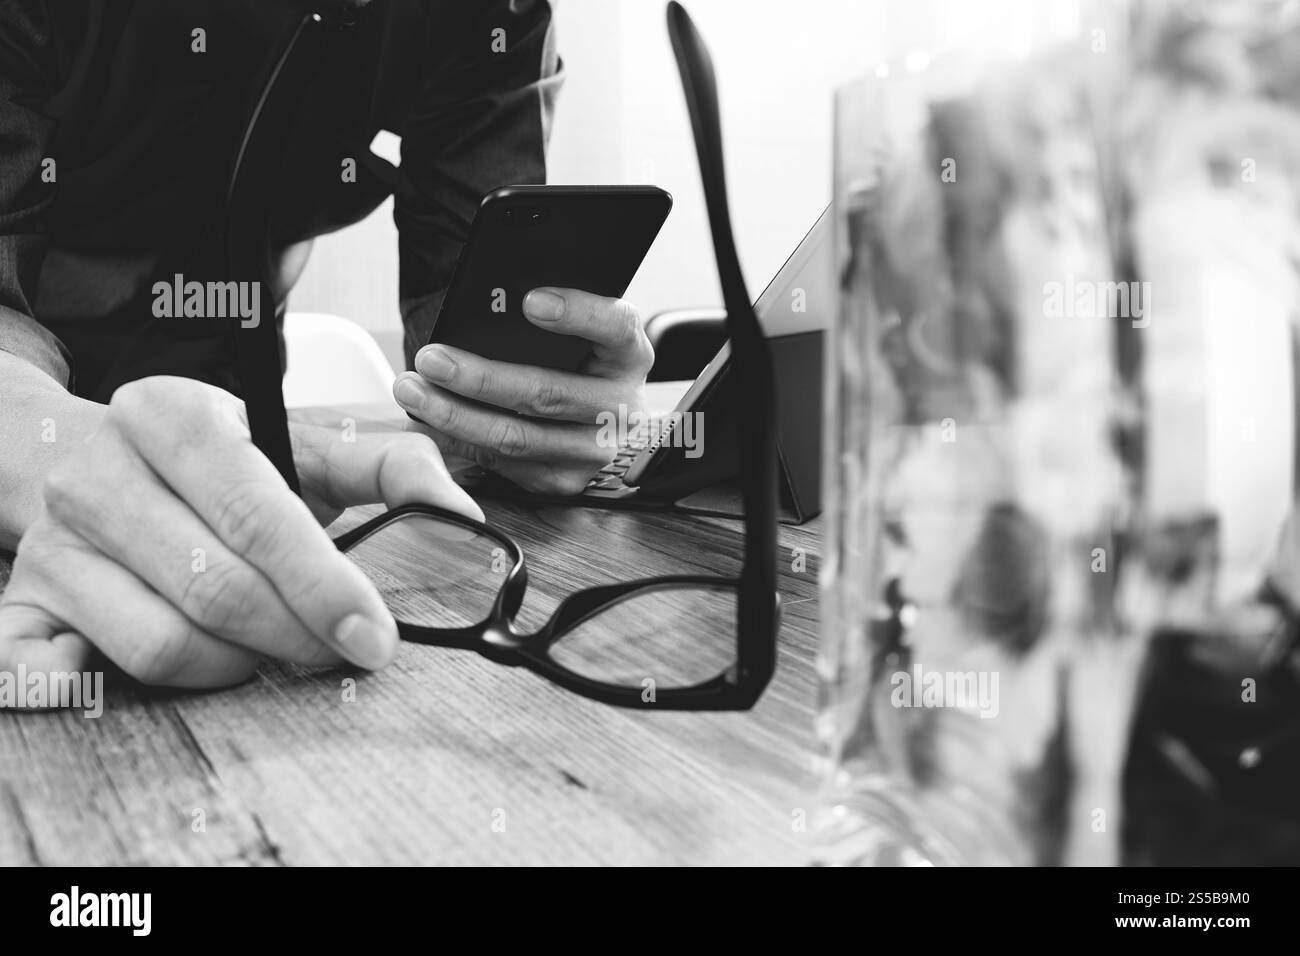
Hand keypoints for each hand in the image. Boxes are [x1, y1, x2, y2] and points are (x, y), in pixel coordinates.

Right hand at [0, 376, 481, 692]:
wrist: (97, 459)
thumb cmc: (221, 462)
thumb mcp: (305, 443)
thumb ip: (391, 466)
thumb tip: (461, 513)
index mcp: (173, 414)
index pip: (257, 513)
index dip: (324, 584)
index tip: (375, 637)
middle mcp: (98, 472)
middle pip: (214, 588)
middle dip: (295, 637)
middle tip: (337, 654)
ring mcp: (52, 542)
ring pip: (160, 643)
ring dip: (236, 667)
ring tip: (269, 650)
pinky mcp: (21, 601)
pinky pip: (53, 672)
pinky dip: (101, 688)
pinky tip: (162, 672)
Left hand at [394, 287, 654, 494]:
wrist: (588, 414)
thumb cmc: (568, 359)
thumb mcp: (569, 334)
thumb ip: (541, 317)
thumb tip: (482, 303)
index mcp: (629, 353)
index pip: (615, 327)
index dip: (576, 313)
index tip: (529, 301)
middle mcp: (622, 406)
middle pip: (548, 393)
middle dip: (481, 376)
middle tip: (431, 359)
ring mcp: (595, 451)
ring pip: (518, 437)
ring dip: (456, 415)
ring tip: (413, 392)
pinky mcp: (565, 480)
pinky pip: (503, 466)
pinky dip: (458, 443)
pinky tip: (426, 424)